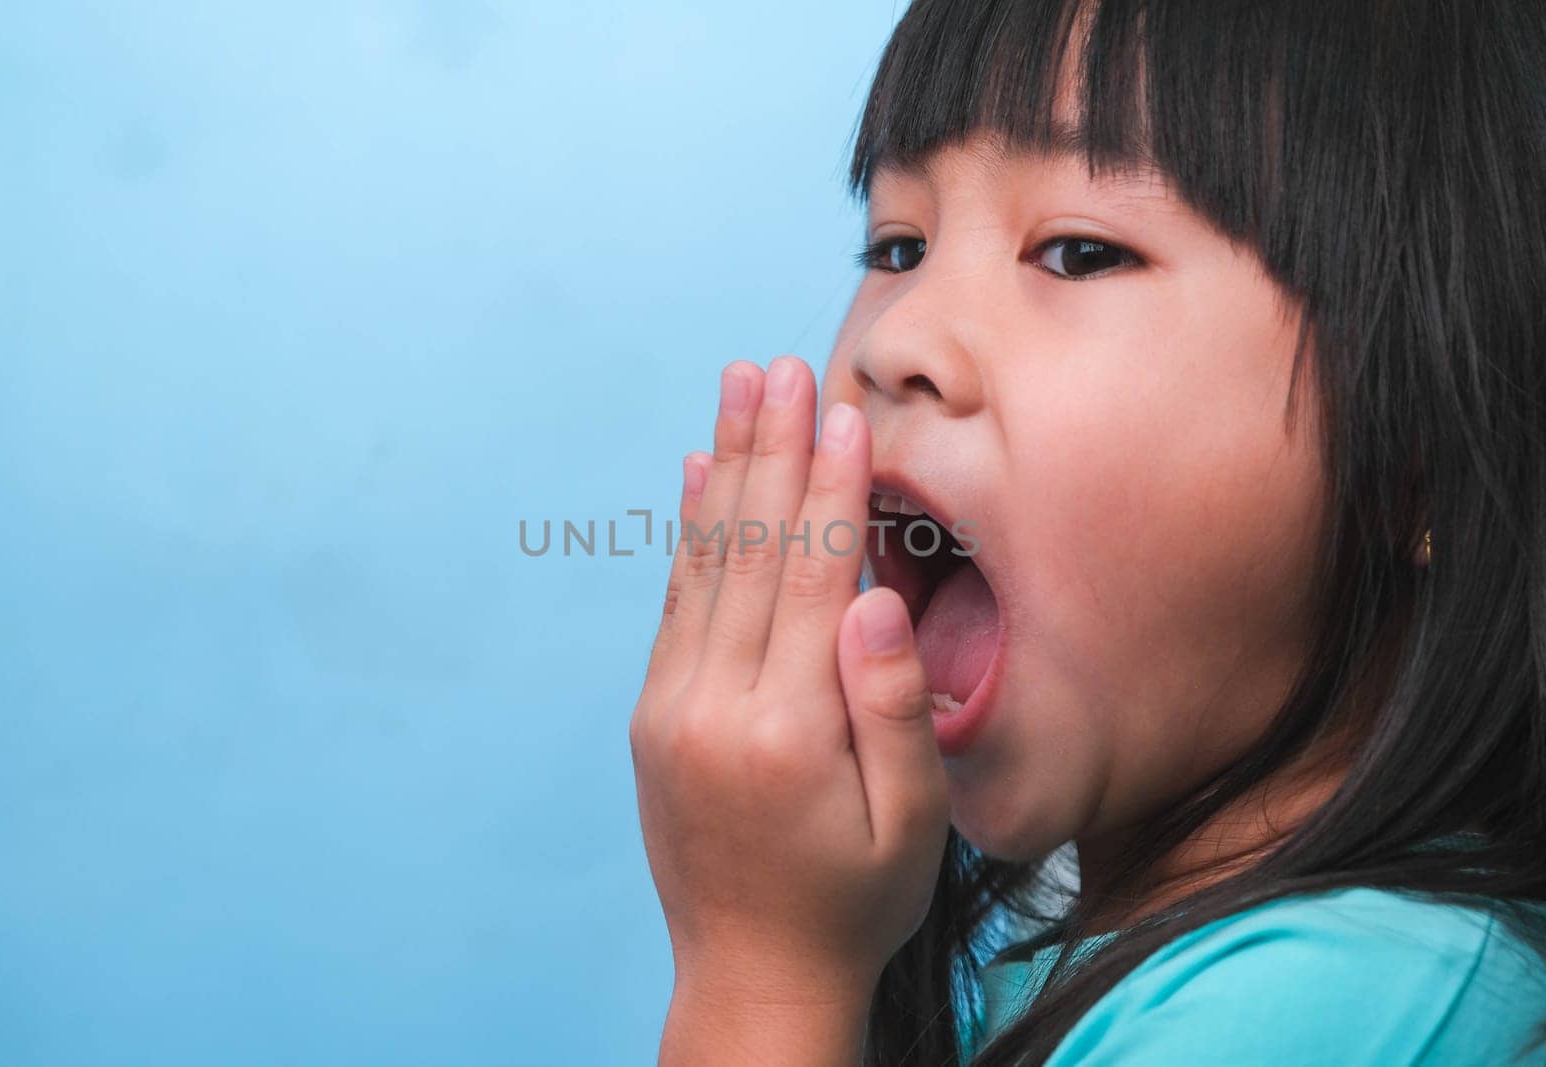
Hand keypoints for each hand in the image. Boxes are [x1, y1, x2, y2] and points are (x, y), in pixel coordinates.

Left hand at [628, 356, 950, 1011]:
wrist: (751, 975)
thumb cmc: (853, 901)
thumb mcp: (911, 826)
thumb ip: (893, 708)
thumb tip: (872, 598)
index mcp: (787, 730)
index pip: (811, 579)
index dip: (828, 490)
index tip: (839, 410)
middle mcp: (714, 707)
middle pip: (751, 552)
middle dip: (771, 450)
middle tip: (780, 365)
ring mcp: (672, 708)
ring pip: (706, 563)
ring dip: (726, 468)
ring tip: (738, 388)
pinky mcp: (654, 715)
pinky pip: (675, 603)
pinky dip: (689, 533)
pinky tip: (700, 473)